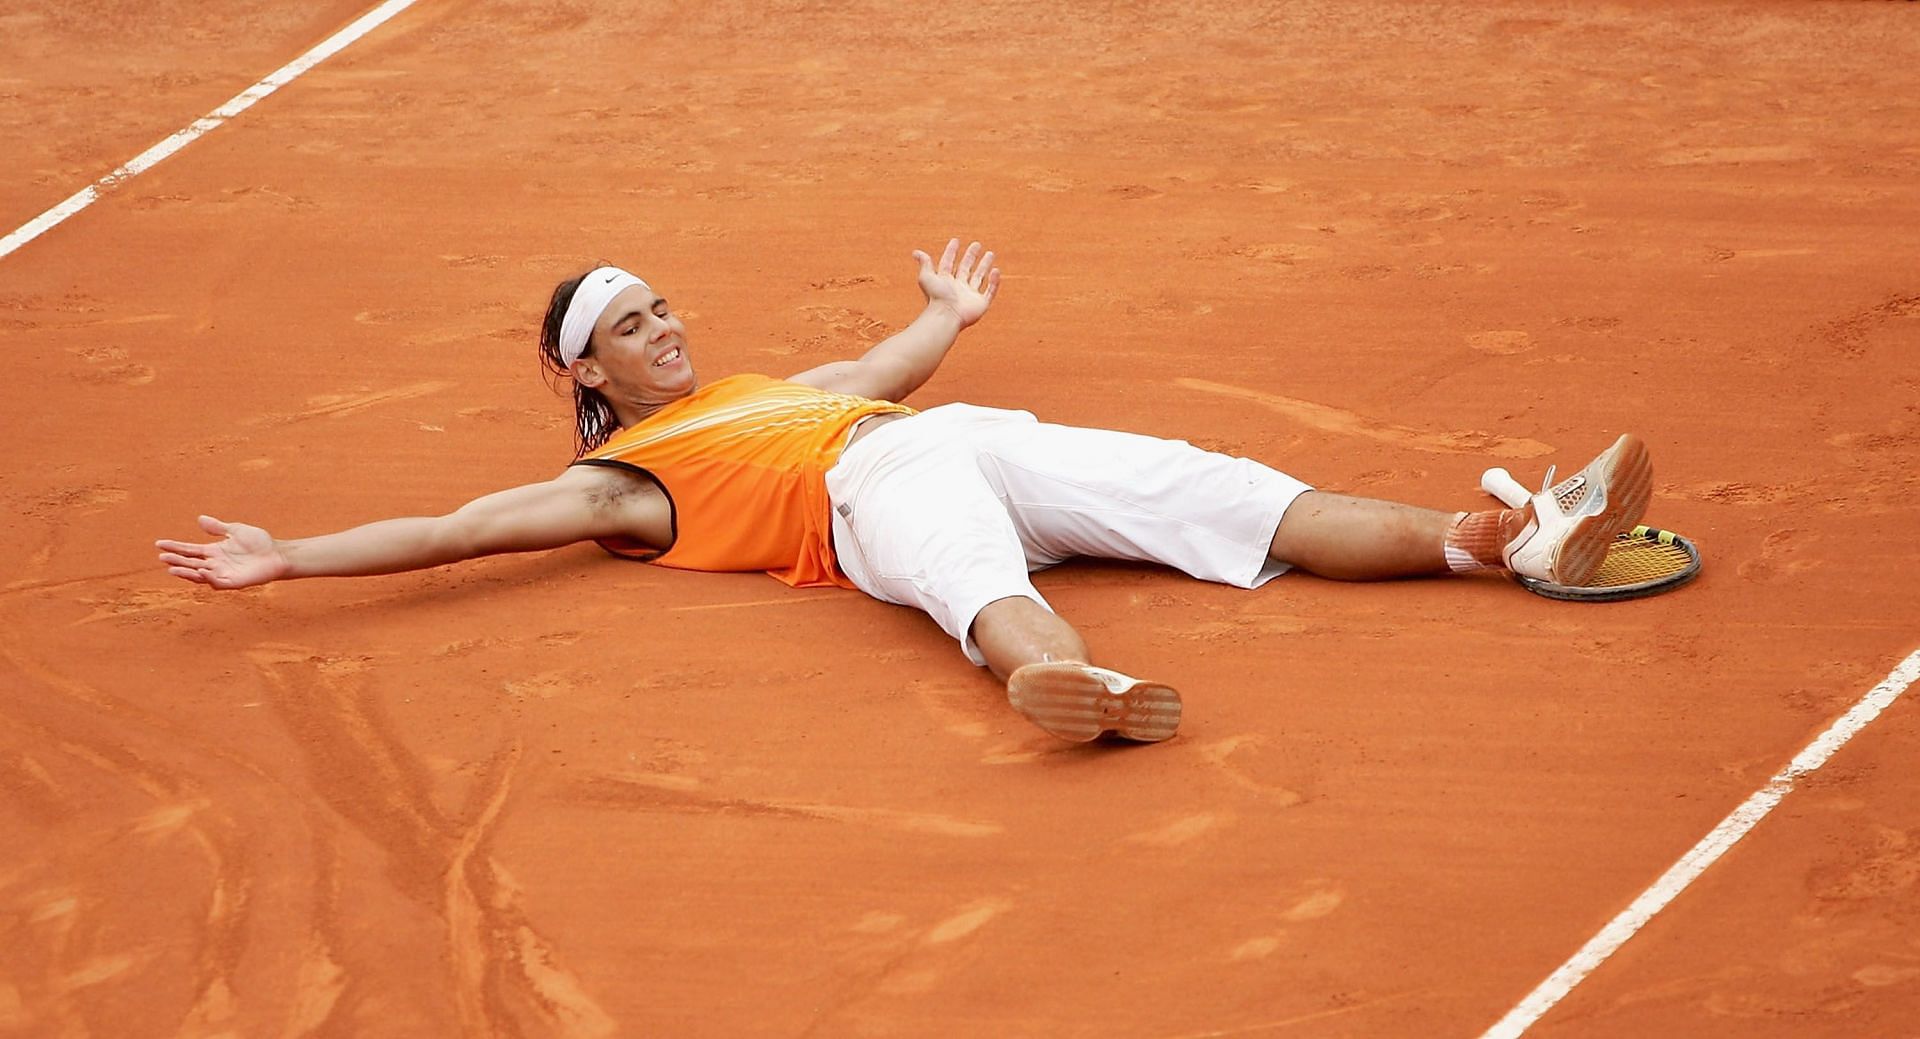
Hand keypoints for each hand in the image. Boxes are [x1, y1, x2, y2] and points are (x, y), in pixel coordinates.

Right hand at [156, 515, 290, 588]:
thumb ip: (218, 527)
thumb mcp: (235, 530)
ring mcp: (223, 574)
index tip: (159, 543)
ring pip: (199, 575)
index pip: (189, 550)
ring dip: (186, 572)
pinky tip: (201, 570)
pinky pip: (217, 582)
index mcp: (213, 551)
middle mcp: (214, 564)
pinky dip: (208, 577)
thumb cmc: (259, 543)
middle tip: (162, 556)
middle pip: (190, 563)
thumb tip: (200, 519)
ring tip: (172, 568)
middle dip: (176, 560)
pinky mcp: (233, 583)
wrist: (278, 554)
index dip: (174, 547)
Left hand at [913, 238, 999, 327]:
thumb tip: (915, 252)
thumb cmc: (936, 297)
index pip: (948, 263)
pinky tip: (996, 271)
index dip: (951, 252)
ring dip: (984, 265)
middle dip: (971, 256)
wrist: (947, 315)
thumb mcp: (927, 277)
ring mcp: (969, 296)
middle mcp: (957, 288)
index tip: (955, 241)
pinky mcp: (980, 304)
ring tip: (990, 253)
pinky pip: (989, 291)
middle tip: (976, 244)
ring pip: (979, 277)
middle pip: (965, 269)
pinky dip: (994, 282)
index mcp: (945, 282)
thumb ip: (924, 264)